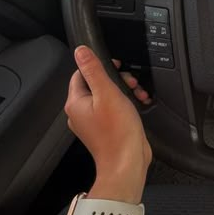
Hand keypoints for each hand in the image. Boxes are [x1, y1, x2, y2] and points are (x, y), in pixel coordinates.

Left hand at [65, 46, 151, 201]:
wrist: (127, 163)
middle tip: (130, 83)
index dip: (99, 66)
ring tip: (137, 94)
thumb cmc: (118, 133)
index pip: (81, 73)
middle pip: (96, 84)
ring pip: (106, 96)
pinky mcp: (104, 128)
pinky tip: (138, 104)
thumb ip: (94, 70)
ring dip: (124, 91)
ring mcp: (92, 122)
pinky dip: (125, 104)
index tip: (115, 66)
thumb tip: (81, 51)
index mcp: (75, 103)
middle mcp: (80, 113)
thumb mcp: (107, 93)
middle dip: (116, 79)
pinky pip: (112, 109)